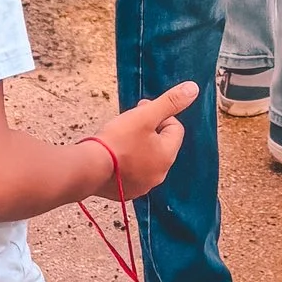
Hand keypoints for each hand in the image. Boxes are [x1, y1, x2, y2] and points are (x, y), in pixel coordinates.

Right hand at [94, 81, 198, 201]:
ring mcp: (142, 186)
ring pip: (146, 159)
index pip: (175, 128)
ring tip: (119, 139)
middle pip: (161, 144)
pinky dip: (126, 163)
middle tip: (129, 122)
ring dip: (137, 147)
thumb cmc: (117, 140)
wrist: (88, 168)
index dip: (159, 115)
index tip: (140, 110)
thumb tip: (193, 89)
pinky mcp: (125, 193)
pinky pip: (131, 173)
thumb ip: (170, 102)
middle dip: (148, 130)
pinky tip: (112, 156)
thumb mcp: (145, 115)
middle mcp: (159, 175)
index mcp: (167, 155)